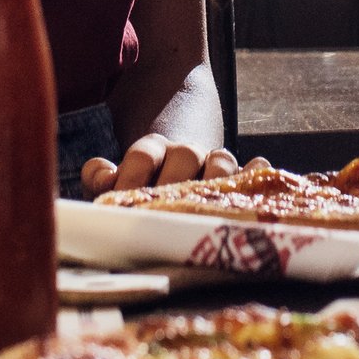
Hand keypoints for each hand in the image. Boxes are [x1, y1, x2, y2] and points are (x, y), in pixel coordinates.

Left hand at [81, 141, 242, 194]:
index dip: (133, 174)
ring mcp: (216, 164)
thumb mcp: (117, 185)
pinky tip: (252, 190)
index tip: (123, 198)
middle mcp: (186, 153)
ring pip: (221, 160)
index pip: (144, 153)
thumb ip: (102, 179)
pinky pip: (256, 170)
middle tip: (162, 208)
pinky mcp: (242, 179)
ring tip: (205, 202)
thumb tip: (102, 178)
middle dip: (172, 180)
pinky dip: (256, 175)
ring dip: (214, 178)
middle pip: (184, 154)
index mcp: (154, 151)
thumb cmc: (141, 193)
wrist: (175, 185)